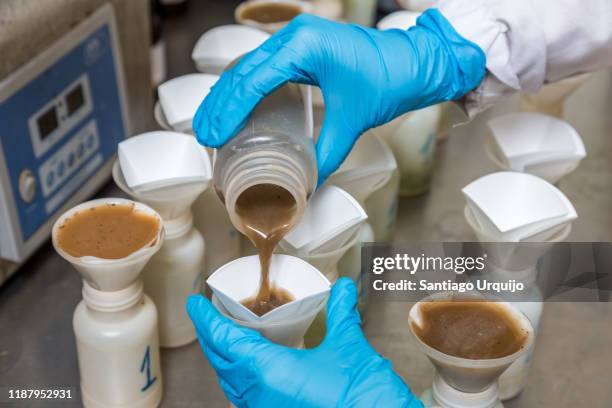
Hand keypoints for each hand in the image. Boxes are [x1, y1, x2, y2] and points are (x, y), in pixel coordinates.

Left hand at [187, 278, 422, 406]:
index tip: (195, 303)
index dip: (206, 320)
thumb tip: (343, 288)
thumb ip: (342, 313)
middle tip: (209, 316)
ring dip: (224, 360)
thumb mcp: (349, 347)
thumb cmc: (363, 397)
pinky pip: (247, 399)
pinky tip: (252, 370)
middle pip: (221, 362)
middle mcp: (259, 396)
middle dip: (212, 337)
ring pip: (232, 384)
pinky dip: (240, 379)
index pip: (224, 340)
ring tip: (227, 339)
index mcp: (268, 372)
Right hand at [193, 9, 484, 184]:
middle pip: (244, 70)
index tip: (213, 135)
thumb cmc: (391, 80)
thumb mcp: (353, 120)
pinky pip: (265, 67)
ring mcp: (298, 38)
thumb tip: (306, 186)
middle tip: (203, 134)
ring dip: (229, 95)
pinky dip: (248, 89)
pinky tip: (237, 108)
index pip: (253, 79)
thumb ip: (326, 153)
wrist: (417, 61)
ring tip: (210, 124)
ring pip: (250, 67)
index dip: (229, 109)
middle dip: (220, 103)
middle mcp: (295, 35)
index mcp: (304, 45)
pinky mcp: (303, 47)